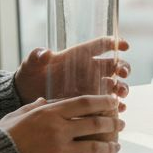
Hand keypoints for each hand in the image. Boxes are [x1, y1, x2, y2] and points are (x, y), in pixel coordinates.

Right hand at [0, 95, 126, 152]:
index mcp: (49, 113)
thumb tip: (43, 99)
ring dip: (109, 147)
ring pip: (94, 147)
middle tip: (120, 124)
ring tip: (116, 147)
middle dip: (112, 124)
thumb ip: (34, 106)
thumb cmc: (2, 136)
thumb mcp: (16, 114)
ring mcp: (60, 151)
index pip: (84, 103)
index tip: (113, 102)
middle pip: (95, 124)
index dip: (102, 101)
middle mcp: (58, 130)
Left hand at [15, 37, 131, 101]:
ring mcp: (92, 86)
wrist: (27, 97)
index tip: (124, 46)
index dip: (115, 43)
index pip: (101, 45)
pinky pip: (108, 103)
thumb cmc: (30, 76)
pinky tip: (119, 109)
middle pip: (114, 65)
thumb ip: (36, 57)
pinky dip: (117, 106)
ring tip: (120, 94)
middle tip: (122, 74)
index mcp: (79, 55)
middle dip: (123, 68)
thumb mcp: (31, 65)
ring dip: (123, 88)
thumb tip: (44, 53)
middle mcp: (90, 70)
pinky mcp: (90, 102)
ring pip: (115, 84)